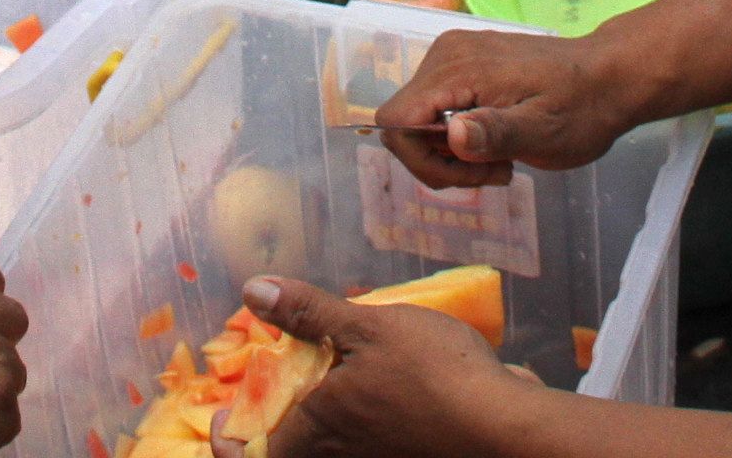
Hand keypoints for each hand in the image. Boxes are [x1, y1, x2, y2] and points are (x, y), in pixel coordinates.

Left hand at [242, 277, 526, 457]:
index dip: (230, 438)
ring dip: (317, 428)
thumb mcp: (366, 327)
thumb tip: (252, 290)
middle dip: (275, 428)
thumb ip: (307, 312)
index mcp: (316, 432)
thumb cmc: (434, 376)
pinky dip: (354, 431)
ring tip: (323, 387)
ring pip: (329, 452)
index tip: (224, 415)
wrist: (506, 430)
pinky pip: (365, 449)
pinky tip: (371, 396)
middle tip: (274, 393)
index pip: (251, 453)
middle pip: (290, 452)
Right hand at [373, 26, 636, 191]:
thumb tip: (450, 133)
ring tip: (501, 159)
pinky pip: (436, 107)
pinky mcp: (463, 63)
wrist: (609, 75)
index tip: (471, 173)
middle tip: (493, 171)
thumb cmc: (581, 108)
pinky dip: (459, 134)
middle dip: (442, 161)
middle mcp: (444, 55)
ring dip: (452, 152)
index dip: (423, 160)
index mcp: (457, 69)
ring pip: (418, 120)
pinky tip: (497, 142)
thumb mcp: (543, 131)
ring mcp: (453, 56)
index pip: (395, 122)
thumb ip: (494, 132)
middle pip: (404, 124)